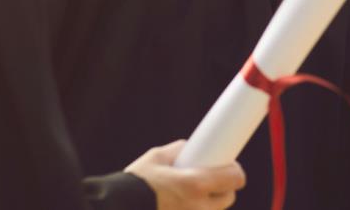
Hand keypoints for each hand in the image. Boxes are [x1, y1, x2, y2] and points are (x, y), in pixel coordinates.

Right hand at [125, 140, 245, 209]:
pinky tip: (181, 204)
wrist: (115, 208)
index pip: (235, 178)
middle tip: (211, 180)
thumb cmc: (135, 182)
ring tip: (191, 194)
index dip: (235, 171)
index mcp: (195, 185)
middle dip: (223, 188)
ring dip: (209, 203)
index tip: (230, 167)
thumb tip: (192, 146)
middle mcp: (198, 207)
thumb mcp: (157, 157)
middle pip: (228, 198)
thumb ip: (179, 150)